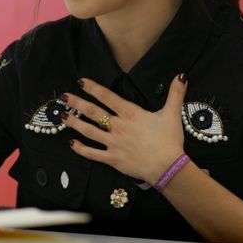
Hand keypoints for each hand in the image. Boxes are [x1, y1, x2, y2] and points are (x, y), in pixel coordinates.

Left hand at [62, 75, 187, 184]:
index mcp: (130, 113)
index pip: (107, 96)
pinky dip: (81, 149)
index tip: (81, 81)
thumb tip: (181, 75)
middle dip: (76, 103)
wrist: (168, 166)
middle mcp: (118, 126)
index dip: (92, 88)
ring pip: (88, 131)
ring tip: (61, 116)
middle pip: (92, 111)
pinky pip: (92, 153)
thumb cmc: (169, 141)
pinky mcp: (112, 159)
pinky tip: (71, 144)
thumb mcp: (172, 114)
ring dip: (73, 122)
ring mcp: (113, 143)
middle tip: (63, 97)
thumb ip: (175, 94)